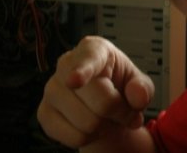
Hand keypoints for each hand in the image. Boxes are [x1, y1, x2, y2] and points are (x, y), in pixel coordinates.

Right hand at [37, 36, 154, 148]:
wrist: (103, 104)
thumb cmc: (120, 86)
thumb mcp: (139, 83)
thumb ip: (143, 88)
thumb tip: (138, 96)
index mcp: (93, 49)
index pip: (88, 59)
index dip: (82, 71)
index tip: (75, 81)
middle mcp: (66, 64)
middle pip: (101, 102)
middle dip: (119, 112)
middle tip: (124, 111)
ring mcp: (51, 89)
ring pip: (87, 123)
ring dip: (105, 127)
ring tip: (106, 116)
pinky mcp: (44, 112)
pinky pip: (73, 137)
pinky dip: (89, 138)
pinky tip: (90, 125)